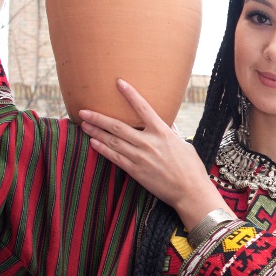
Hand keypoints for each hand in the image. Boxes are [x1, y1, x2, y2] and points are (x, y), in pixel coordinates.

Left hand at [79, 81, 231, 230]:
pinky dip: (103, 149)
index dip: (130, 94)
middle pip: (118, 126)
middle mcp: (149, 143)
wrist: (190, 192)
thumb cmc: (191, 168)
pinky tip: (94, 142)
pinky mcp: (136, 171)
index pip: (143, 108)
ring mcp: (141, 158)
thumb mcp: (184, 145)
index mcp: (163, 133)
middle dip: (99, 118)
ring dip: (96, 132)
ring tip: (84, 125)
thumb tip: (167, 123)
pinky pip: (115, 158)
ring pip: (113, 141)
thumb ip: (171, 133)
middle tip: (84, 111)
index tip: (119, 83)